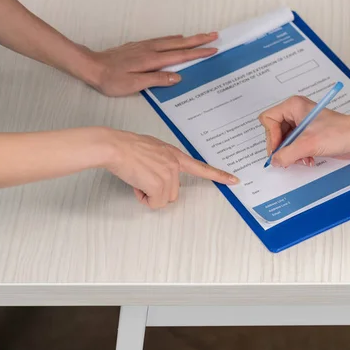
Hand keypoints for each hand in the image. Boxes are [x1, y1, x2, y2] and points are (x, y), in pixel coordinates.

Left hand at [84, 33, 218, 96]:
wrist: (91, 66)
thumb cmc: (111, 79)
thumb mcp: (134, 84)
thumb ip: (156, 79)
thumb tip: (177, 76)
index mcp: (152, 59)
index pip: (180, 55)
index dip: (198, 53)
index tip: (213, 50)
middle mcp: (151, 49)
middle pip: (179, 43)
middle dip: (198, 39)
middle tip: (214, 35)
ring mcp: (144, 46)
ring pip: (171, 40)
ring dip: (188, 38)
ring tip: (201, 36)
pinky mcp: (138, 47)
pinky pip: (162, 40)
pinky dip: (174, 39)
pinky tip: (176, 39)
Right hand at [104, 128, 238, 208]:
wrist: (115, 147)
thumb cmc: (127, 148)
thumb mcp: (152, 149)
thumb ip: (162, 161)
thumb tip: (158, 175)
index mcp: (175, 155)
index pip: (201, 167)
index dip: (219, 175)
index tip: (234, 180)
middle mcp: (175, 164)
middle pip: (173, 192)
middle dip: (157, 191)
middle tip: (143, 178)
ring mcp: (169, 174)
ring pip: (163, 199)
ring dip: (149, 194)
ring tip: (138, 178)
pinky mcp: (160, 184)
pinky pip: (154, 203)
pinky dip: (144, 198)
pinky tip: (136, 184)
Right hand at [258, 95, 349, 166]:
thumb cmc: (339, 132)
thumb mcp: (308, 144)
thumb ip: (287, 154)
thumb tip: (274, 161)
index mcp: (293, 106)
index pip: (268, 119)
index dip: (271, 136)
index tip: (279, 149)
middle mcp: (295, 113)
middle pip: (274, 132)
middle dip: (282, 148)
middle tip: (288, 158)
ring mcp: (302, 124)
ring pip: (284, 142)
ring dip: (291, 154)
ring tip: (302, 159)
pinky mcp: (309, 134)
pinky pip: (294, 146)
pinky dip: (298, 155)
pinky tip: (308, 159)